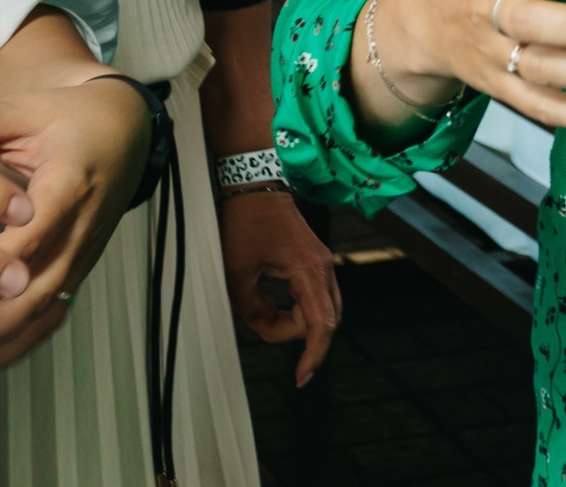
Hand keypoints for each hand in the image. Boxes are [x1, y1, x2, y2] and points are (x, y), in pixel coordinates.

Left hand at [0, 81, 147, 384]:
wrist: (126, 129)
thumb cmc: (69, 117)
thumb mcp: (20, 111)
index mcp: (68, 184)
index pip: (34, 234)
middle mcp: (82, 227)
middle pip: (43, 289)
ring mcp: (84, 253)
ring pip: (49, 313)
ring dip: (3, 347)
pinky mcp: (79, 268)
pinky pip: (53, 315)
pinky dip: (18, 345)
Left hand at [219, 188, 341, 385]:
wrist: (255, 188)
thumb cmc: (245, 225)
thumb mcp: (238, 274)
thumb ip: (254, 309)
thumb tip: (266, 326)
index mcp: (308, 271)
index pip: (320, 325)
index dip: (313, 356)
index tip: (301, 378)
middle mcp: (324, 268)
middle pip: (327, 321)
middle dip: (301, 338)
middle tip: (266, 332)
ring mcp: (323, 263)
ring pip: (324, 310)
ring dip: (298, 323)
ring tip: (266, 319)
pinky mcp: (315, 261)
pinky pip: (317, 297)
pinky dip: (300, 310)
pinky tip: (277, 308)